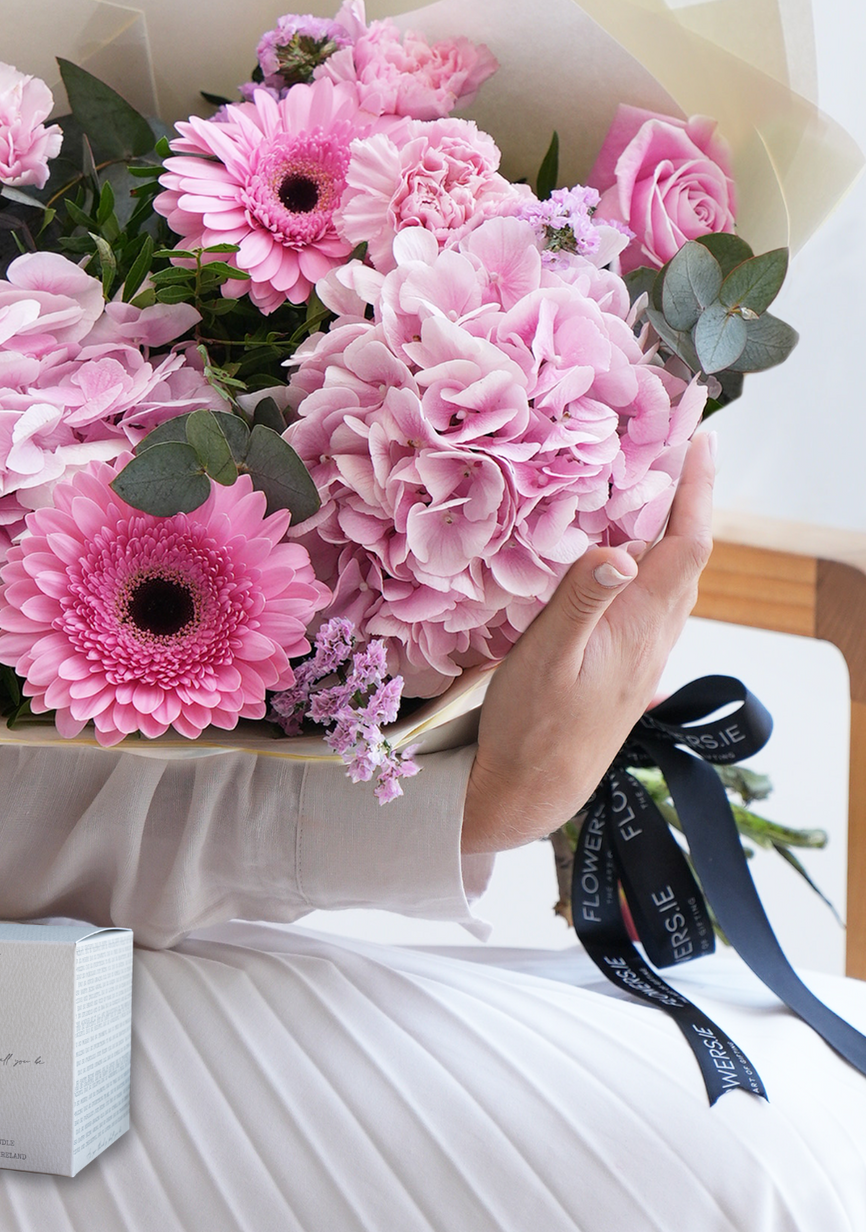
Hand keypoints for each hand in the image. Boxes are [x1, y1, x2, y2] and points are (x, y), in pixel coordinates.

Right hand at [462, 432, 714, 853]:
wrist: (532, 791)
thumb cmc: (531, 725)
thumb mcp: (545, 655)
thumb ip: (581, 599)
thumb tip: (621, 549)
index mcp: (642, 625)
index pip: (687, 544)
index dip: (696, 489)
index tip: (699, 440)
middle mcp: (655, 636)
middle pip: (686, 555)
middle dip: (685, 500)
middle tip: (669, 449)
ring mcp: (645, 654)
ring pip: (670, 579)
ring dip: (667, 533)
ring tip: (646, 492)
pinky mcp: (628, 666)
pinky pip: (651, 601)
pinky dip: (647, 565)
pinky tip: (619, 560)